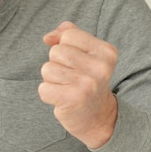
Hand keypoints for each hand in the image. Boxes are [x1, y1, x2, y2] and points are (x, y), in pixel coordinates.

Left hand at [38, 21, 118, 148]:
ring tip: (67, 88)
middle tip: (71, 78)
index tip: (77, 63)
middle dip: (57, 64)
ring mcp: (88, 84)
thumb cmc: (86, 80)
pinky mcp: (73, 99)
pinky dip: (48, 95)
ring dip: (51, 80)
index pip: (68, 35)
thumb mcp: (86, 53)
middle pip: (56, 51)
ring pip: (47, 69)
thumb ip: (68, 34)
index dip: (65, 47)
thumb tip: (48, 37)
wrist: (97, 117)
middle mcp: (100, 67)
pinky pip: (43, 88)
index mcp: (107, 51)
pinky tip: (62, 99)